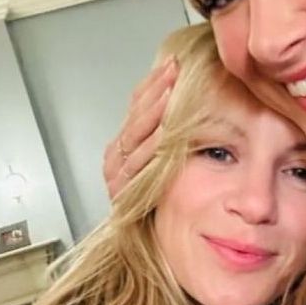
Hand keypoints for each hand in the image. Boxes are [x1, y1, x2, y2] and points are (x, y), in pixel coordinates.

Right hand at [103, 57, 177, 198]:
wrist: (149, 241)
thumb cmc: (161, 202)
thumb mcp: (162, 163)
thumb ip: (169, 135)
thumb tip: (188, 101)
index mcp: (125, 142)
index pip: (137, 103)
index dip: (154, 82)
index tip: (172, 63)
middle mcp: (117, 155)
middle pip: (135, 115)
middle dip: (155, 91)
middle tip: (174, 71)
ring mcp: (117, 173)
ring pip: (134, 134)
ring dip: (153, 112)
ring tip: (171, 92)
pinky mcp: (121, 191)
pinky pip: (137, 162)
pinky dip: (151, 144)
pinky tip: (165, 130)